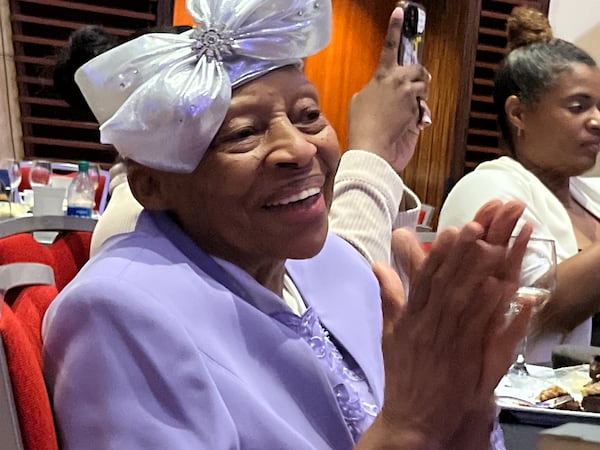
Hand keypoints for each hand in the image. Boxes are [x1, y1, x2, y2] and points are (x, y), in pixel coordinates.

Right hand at [347, 6, 429, 171]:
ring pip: (423, 85)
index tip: (400, 11)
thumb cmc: (362, 125)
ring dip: (419, 94)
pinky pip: (423, 105)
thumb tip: (380, 90)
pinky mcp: (417, 109)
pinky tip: (406, 121)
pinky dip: (418, 112)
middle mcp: (397, 81)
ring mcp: (409, 95)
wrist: (371, 144)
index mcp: (381, 75)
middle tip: (411, 86)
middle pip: (417, 68)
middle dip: (417, 76)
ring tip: (407, 107)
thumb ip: (373, 89)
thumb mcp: (360, 101)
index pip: (389, 46)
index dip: (394, 28)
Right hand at [370, 200, 532, 445]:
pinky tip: (500, 286)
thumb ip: (388, 296)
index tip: (452, 229)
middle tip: (476, 224)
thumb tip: (377, 264)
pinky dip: (488, 307)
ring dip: (476, 272)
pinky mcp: (461, 358)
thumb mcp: (389, 332)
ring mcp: (443, 340)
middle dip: (461, 253)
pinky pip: (476, 328)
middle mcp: (425, 324)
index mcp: (409, 317)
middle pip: (444, 283)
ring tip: (491, 245)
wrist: (412, 418)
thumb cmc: (403, 374)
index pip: (424, 279)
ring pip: (461, 301)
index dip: (439, 253)